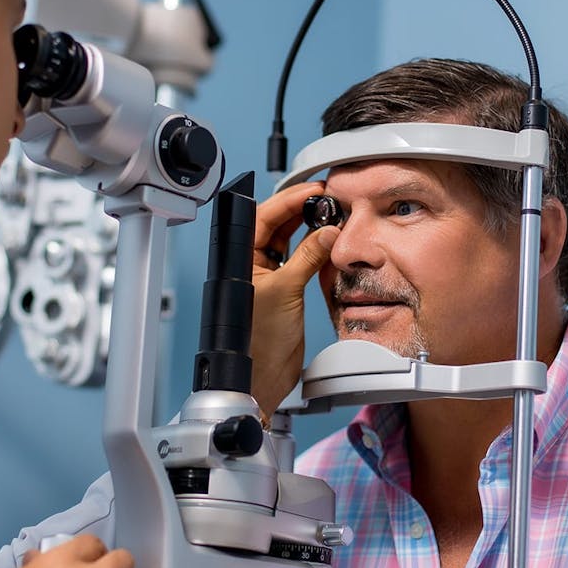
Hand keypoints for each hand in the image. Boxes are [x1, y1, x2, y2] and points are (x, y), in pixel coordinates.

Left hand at [250, 181, 339, 414]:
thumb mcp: (287, 290)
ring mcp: (264, 276)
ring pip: (285, 240)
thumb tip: (328, 232)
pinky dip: (311, 248)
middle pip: (273, 224)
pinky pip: (295, 258)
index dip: (287, 200)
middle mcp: (247, 265)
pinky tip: (326, 238)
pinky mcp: (280, 288)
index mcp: (238, 261)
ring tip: (329, 213)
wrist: (264, 377)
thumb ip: (308, 257)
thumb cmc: (259, 344)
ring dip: (306, 226)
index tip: (313, 190)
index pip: (261, 217)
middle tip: (325, 198)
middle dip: (298, 209)